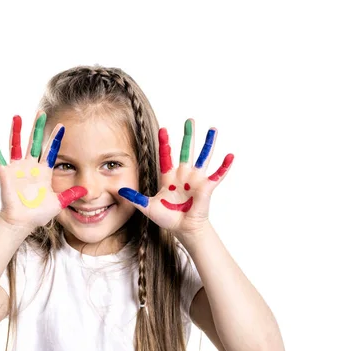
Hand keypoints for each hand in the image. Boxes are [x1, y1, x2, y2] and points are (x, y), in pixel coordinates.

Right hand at [0, 111, 86, 228]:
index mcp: (43, 171)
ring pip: (17, 146)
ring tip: (17, 117)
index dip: (56, 139)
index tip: (62, 126)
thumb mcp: (58, 202)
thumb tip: (87, 190)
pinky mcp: (6, 174)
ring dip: (16, 131)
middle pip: (34, 142)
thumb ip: (71, 194)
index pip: (51, 150)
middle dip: (38, 128)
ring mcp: (17, 169)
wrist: (22, 222)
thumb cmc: (38, 213)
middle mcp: (30, 166)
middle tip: (41, 112)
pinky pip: (0, 159)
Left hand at [118, 118, 233, 235]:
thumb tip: (120, 190)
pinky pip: (217, 174)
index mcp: (169, 177)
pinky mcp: (206, 187)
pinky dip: (224, 166)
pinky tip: (230, 155)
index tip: (163, 129)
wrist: (183, 229)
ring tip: (213, 130)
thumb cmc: (168, 218)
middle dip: (188, 136)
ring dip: (208, 144)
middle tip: (189, 121)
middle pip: (185, 150)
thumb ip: (135, 198)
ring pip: (203, 157)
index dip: (165, 143)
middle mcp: (183, 175)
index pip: (166, 155)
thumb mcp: (148, 207)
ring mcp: (196, 180)